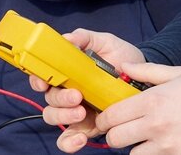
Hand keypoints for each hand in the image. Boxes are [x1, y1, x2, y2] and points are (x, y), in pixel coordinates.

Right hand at [29, 29, 144, 152]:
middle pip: (48, 98)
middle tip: (76, 96)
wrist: (143, 76)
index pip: (43, 76)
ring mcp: (75, 110)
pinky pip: (69, 138)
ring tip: (82, 112)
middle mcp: (66, 91)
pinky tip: (80, 139)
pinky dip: (69, 142)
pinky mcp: (86, 126)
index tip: (44, 81)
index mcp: (67, 72)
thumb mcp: (105, 42)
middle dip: (59, 99)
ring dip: (64, 116)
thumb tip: (67, 38)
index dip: (38, 79)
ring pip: (54, 117)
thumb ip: (85, 38)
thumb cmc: (121, 57)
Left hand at [95, 63, 180, 153]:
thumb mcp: (180, 73)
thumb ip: (147, 72)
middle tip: (124, 128)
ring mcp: (166, 145)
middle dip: (116, 134)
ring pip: (132, 154)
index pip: (112, 115)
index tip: (109, 117)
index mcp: (153, 100)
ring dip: (134, 147)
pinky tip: (160, 144)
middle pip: (116, 139)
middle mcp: (155, 124)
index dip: (105, 118)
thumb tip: (124, 67)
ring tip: (144, 137)